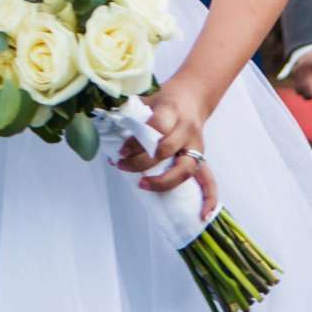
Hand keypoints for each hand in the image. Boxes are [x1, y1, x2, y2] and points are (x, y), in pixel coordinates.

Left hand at [116, 79, 219, 218]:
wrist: (192, 97)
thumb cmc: (165, 101)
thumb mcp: (147, 99)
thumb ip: (128, 113)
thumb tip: (102, 126)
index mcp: (171, 111)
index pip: (157, 126)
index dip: (137, 140)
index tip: (121, 149)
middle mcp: (186, 129)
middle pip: (166, 149)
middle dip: (142, 162)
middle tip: (122, 165)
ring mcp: (196, 145)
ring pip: (186, 168)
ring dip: (164, 182)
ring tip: (143, 185)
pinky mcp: (201, 158)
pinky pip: (209, 181)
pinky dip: (208, 199)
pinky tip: (202, 214)